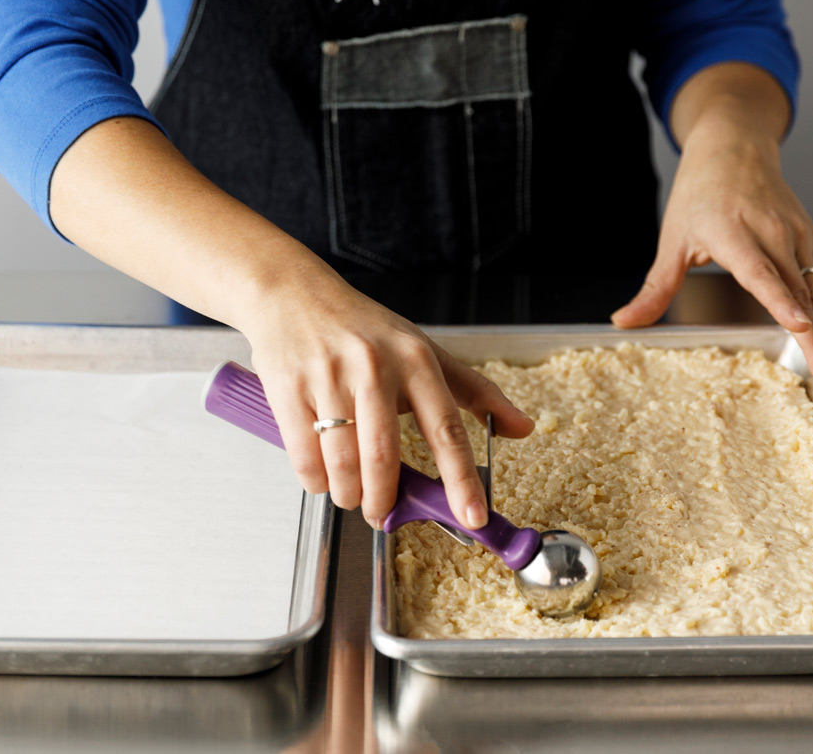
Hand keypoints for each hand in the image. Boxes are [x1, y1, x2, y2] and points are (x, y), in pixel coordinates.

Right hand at [241, 276, 533, 529]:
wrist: (293, 294)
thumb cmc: (363, 328)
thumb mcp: (423, 350)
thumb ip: (475, 392)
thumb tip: (523, 428)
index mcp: (416, 360)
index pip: (446, 429)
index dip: (462, 480)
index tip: (473, 517)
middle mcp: (375, 367)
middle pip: (384, 458)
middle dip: (383, 501)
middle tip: (382, 513)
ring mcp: (329, 377)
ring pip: (342, 465)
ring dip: (347, 494)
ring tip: (350, 492)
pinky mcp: (289, 389)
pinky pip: (305, 458)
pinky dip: (316, 480)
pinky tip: (323, 474)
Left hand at [612, 64, 812, 382]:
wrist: (734, 148)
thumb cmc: (699, 192)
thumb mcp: (672, 239)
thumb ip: (655, 288)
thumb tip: (623, 322)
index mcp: (732, 232)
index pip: (761, 273)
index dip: (780, 302)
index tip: (799, 326)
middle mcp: (771, 233)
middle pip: (797, 291)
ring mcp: (796, 235)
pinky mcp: (811, 240)